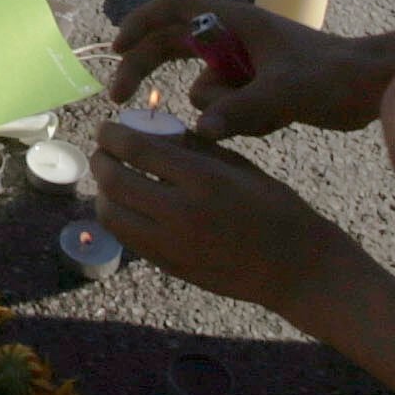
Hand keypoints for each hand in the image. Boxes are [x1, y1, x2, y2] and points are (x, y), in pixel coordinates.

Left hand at [91, 122, 345, 313]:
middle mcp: (180, 213)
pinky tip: (129, 206)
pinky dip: (118, 216)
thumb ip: (193, 148)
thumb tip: (151, 129)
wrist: (295, 267)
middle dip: (100, 160)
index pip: (136, 149)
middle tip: (103, 151)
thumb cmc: (274, 207)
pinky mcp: (169, 267)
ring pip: (111, 214)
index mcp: (202, 180)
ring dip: (102, 191)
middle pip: (113, 181)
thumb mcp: (238, 166)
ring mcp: (171, 245)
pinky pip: (127, 238)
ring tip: (112, 179)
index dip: (111, 134)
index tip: (105, 127)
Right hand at [100, 0, 394, 140]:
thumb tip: (198, 130)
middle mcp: (233, 37)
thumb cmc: (333, 77)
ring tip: (265, 116)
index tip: (115, 49)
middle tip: (121, 100)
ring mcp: (242, 62)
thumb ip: (241, 110)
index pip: (174, 8)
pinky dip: (240, 119)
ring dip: (221, 108)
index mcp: (236, 20)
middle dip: (145, 69)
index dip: (139, 22)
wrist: (371, 88)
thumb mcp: (286, 93)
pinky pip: (224, 106)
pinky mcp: (253, 85)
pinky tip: (275, 122)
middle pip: (170, 46)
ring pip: (202, 88)